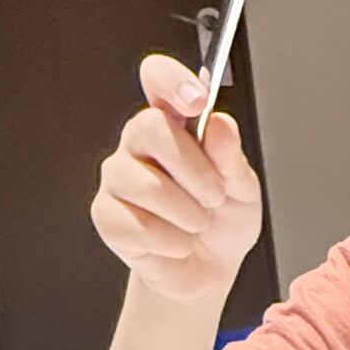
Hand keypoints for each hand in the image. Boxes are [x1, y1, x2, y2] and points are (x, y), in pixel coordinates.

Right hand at [91, 53, 261, 303]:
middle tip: (215, 196)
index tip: (197, 100)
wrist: (207, 271)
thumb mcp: (243, 189)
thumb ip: (231, 158)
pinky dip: (170, 242)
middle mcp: (139, 143)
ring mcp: (117, 178)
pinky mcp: (106, 215)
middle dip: (195, 169)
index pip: (157, 78)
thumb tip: (220, 126)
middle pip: (150, 128)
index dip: (171, 80)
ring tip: (198, 224)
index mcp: (173, 123)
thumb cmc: (222, 222)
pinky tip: (176, 243)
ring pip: (147, 185)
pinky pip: (137, 226)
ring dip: (188, 214)